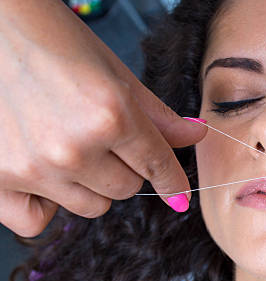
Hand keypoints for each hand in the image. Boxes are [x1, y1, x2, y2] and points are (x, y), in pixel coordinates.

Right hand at [0, 0, 206, 237]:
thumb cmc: (51, 40)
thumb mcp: (114, 72)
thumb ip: (157, 115)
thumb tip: (197, 135)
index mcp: (111, 115)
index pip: (157, 165)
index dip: (172, 181)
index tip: (178, 195)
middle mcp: (74, 148)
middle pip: (126, 189)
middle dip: (123, 167)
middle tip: (98, 136)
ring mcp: (34, 168)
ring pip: (91, 206)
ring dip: (90, 185)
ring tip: (68, 147)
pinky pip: (36, 221)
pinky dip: (45, 206)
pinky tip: (44, 178)